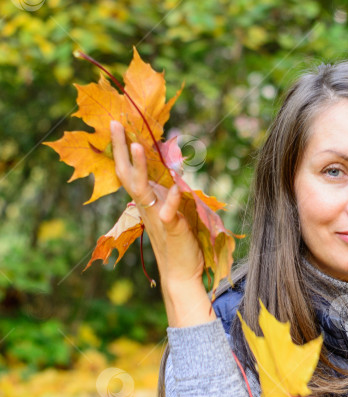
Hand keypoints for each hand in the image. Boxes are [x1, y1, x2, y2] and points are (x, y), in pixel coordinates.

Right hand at [110, 121, 212, 328]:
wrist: (182, 272)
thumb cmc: (178, 241)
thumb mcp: (173, 211)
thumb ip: (169, 193)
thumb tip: (172, 172)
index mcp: (147, 201)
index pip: (130, 171)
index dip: (123, 149)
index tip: (118, 125)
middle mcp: (147, 207)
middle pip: (128, 174)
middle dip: (120, 149)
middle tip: (115, 123)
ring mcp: (157, 217)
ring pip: (142, 190)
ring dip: (141, 168)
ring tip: (136, 145)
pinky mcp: (171, 228)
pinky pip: (169, 212)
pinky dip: (172, 199)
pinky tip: (177, 185)